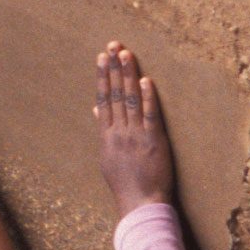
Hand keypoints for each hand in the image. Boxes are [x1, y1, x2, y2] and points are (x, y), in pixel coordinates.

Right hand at [94, 42, 174, 214]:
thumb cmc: (125, 183)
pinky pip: (150, 116)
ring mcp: (135, 136)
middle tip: (113, 45)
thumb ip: (103, 130)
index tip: (101, 57)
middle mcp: (118, 132)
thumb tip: (96, 109)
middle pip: (115, 94)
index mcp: (106, 135)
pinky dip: (148, 98)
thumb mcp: (107, 157)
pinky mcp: (153, 141)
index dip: (103, 77)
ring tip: (126, 54)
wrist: (140, 203)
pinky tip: (146, 80)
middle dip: (114, 68)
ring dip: (128, 75)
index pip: (104, 99)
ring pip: (130, 100)